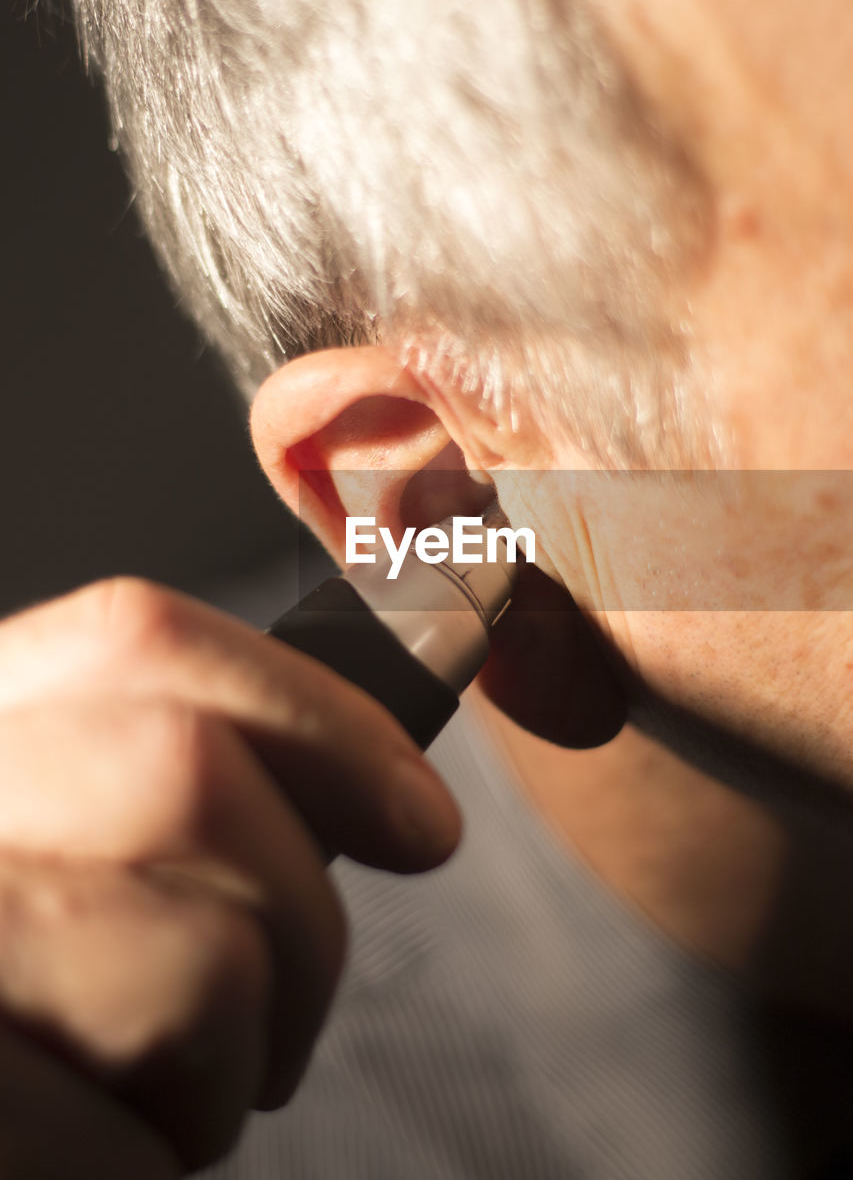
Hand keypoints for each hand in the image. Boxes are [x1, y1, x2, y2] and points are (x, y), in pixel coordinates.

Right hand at [0, 578, 460, 1175]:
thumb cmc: (29, 997)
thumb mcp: (67, 847)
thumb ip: (177, 790)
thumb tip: (394, 797)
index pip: (139, 639)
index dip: (314, 713)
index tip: (416, 812)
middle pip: (192, 776)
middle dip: (303, 912)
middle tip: (289, 998)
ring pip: (203, 964)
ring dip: (234, 1060)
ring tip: (159, 1080)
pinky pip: (137, 1142)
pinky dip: (152, 1159)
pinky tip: (89, 1139)